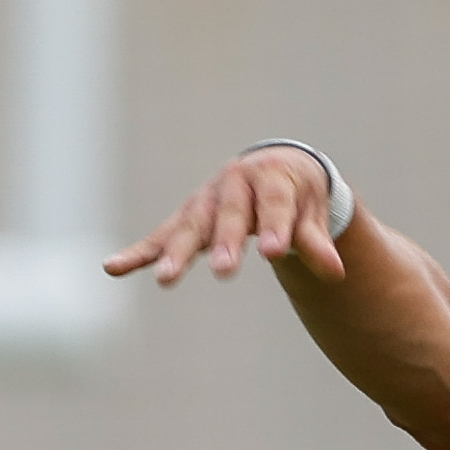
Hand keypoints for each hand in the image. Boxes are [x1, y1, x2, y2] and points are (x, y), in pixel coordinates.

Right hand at [110, 144, 353, 289]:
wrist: (273, 170)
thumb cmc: (298, 196)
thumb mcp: (313, 214)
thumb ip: (317, 242)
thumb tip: (337, 273)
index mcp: (270, 178)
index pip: (274, 204)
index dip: (276, 227)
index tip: (276, 253)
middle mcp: (233, 186)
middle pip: (229, 216)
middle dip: (225, 242)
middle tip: (225, 269)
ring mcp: (205, 203)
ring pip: (191, 228)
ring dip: (178, 253)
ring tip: (166, 279)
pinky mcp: (186, 220)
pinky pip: (159, 238)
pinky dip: (138, 254)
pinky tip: (112, 268)